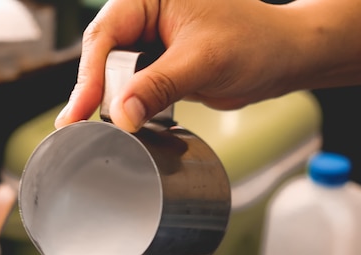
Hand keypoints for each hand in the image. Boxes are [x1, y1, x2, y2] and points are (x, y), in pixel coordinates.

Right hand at [55, 0, 360, 132]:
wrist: (283, 60)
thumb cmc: (254, 41)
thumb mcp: (201, 61)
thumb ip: (157, 86)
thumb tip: (120, 115)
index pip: (106, 33)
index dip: (90, 74)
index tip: (80, 109)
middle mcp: (145, 17)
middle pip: (102, 56)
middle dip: (92, 92)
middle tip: (77, 127)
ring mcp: (151, 44)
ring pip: (114, 75)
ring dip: (106, 102)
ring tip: (89, 130)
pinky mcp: (159, 68)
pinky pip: (133, 88)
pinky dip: (127, 108)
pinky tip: (119, 125)